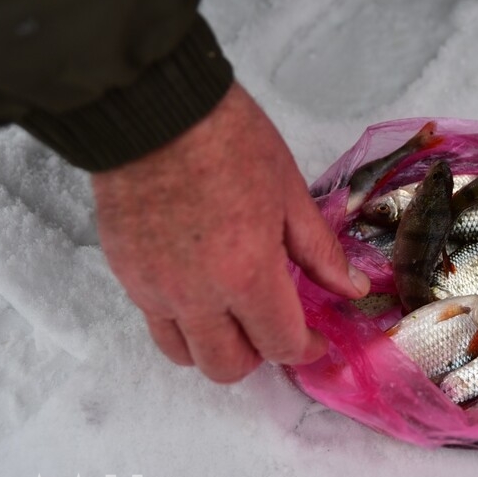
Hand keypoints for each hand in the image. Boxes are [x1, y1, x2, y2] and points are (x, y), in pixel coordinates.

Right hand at [92, 82, 369, 382]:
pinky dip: (184, 321)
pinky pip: (156, 322)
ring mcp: (153, 289)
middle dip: (260, 356)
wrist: (154, 109)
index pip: (279, 345)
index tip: (316, 339)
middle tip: (276, 326)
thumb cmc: (230, 142)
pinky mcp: (125, 274)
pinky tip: (202, 289)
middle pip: (227, 367)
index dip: (305, 349)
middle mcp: (196, 296)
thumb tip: (352, 290)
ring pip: (184, 355)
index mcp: (246, 275)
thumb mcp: (290, 193)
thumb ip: (319, 252)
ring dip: (216, 347)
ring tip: (236, 315)